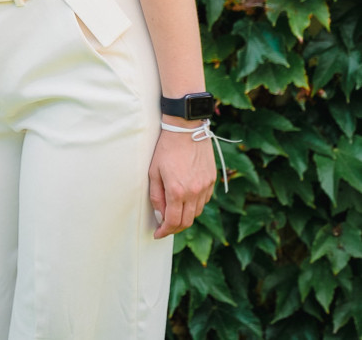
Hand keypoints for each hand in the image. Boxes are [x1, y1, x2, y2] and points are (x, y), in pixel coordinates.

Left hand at [148, 122, 216, 238]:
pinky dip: (195, 205)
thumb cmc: (166, 149)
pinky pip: (205, 200)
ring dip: (185, 217)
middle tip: (165, 228)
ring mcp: (206, 186)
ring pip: (197, 212)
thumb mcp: (153, 172)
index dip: (165, 231)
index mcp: (177, 191)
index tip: (158, 234)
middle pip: (187, 221)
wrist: (186, 130)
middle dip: (175, 228)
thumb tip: (159, 215)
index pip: (173, 221)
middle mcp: (194, 192)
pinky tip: (186, 201)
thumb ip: (156, 196)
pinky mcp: (212, 180)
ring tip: (174, 215)